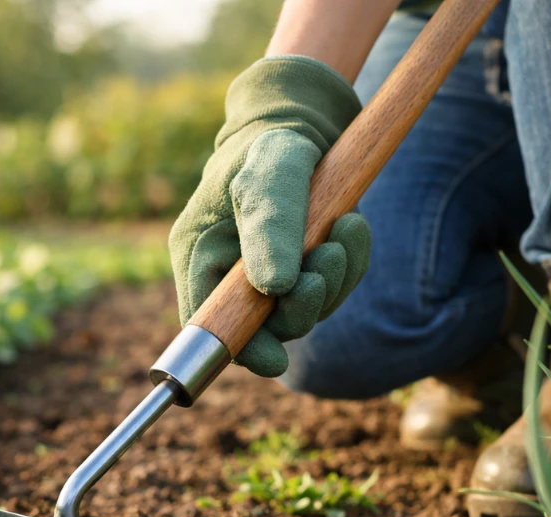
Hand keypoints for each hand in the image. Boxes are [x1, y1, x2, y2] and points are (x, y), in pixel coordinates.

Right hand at [169, 56, 372, 377]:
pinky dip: (349, 263)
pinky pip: (333, 289)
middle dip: (303, 305)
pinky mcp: (304, 268)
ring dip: (334, 279)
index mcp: (200, 255)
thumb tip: (275, 289)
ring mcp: (269, 275)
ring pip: (306, 312)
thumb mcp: (267, 174)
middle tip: (325, 261)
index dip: (239, 349)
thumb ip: (270, 226)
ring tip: (343, 230)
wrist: (301, 122)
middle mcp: (230, 274)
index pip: (208, 323)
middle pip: (264, 329)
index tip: (275, 359)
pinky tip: (350, 226)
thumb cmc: (271, 145)